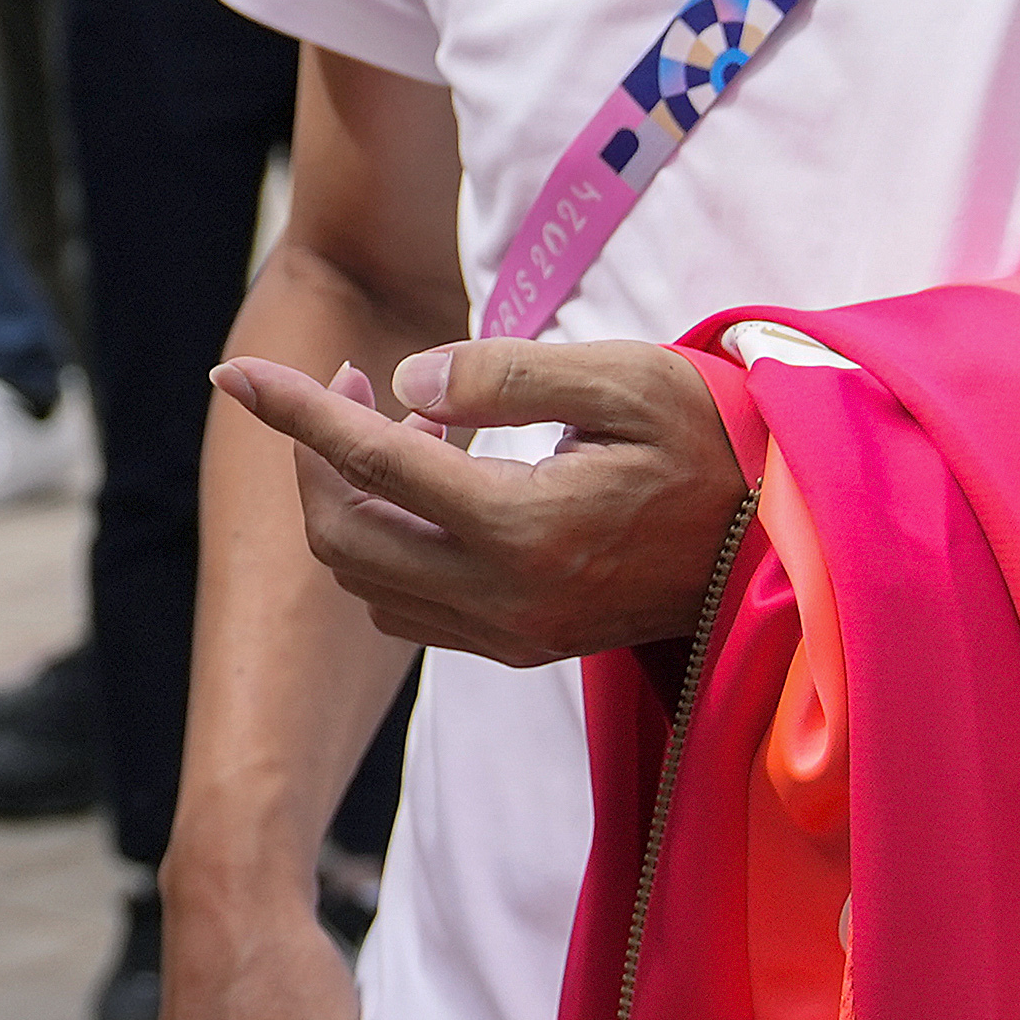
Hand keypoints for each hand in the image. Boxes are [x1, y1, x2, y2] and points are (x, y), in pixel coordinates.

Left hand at [212, 340, 741, 669]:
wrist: (786, 542)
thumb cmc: (713, 439)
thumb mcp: (627, 378)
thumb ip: (507, 375)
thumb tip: (405, 383)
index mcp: (527, 526)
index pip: (371, 463)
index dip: (293, 412)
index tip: (232, 373)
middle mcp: (506, 597)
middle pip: (346, 535)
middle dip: (318, 453)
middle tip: (354, 377)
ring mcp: (512, 633)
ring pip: (368, 579)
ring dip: (355, 498)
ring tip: (410, 422)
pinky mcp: (522, 646)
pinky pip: (409, 606)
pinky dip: (390, 540)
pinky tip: (438, 479)